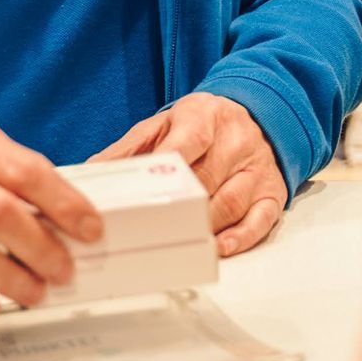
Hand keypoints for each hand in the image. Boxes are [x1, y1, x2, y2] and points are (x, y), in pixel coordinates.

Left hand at [97, 92, 284, 256]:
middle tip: (152, 229)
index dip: (168, 166)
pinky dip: (241, 237)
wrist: (257, 112)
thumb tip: (88, 174)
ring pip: (231, 201)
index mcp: (205, 117)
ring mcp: (256, 168)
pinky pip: (261, 218)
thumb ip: (129, 148)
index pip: (188, 141)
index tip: (146, 190)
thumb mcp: (164, 124)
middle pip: (207, 178)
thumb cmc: (202, 125)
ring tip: (180, 242)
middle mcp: (236, 141)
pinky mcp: (273, 192)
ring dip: (205, 226)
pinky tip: (220, 248)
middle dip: (180, 205)